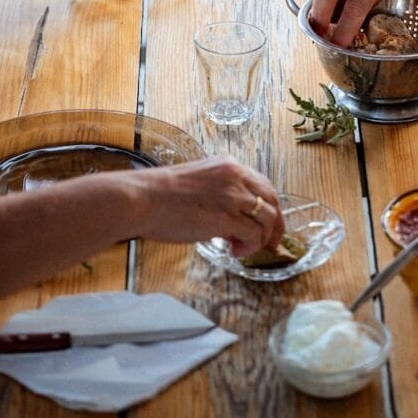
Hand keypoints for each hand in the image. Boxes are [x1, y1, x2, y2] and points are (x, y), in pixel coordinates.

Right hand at [135, 157, 283, 255]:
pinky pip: (254, 234)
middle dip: (275, 224)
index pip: (263, 185)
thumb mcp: (198, 183)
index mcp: (228, 166)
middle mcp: (235, 177)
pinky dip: (250, 246)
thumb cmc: (159, 196)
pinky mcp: (226, 217)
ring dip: (261, 238)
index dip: (269, 206)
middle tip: (270, 243)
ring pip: (267, 218)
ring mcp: (232, 196)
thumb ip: (219, 195)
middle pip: (273, 200)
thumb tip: (230, 222)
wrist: (141, 199)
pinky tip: (236, 251)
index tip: (267, 223)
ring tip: (244, 249)